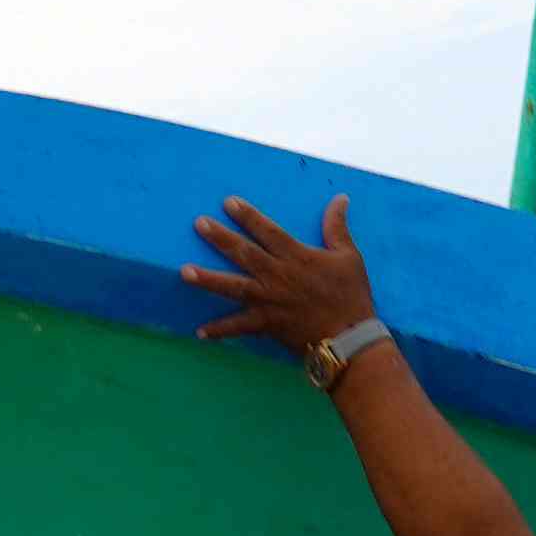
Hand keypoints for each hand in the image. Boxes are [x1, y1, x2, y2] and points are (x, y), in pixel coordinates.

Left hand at [180, 195, 379, 359]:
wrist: (350, 338)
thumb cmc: (351, 296)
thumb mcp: (349, 256)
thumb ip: (337, 226)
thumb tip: (340, 197)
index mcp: (297, 257)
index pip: (268, 231)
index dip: (248, 216)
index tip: (228, 202)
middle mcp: (278, 276)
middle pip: (244, 254)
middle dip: (221, 239)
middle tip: (199, 225)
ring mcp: (270, 301)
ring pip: (234, 288)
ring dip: (209, 280)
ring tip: (185, 272)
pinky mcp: (268, 325)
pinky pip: (240, 327)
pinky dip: (220, 330)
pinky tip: (199, 331)